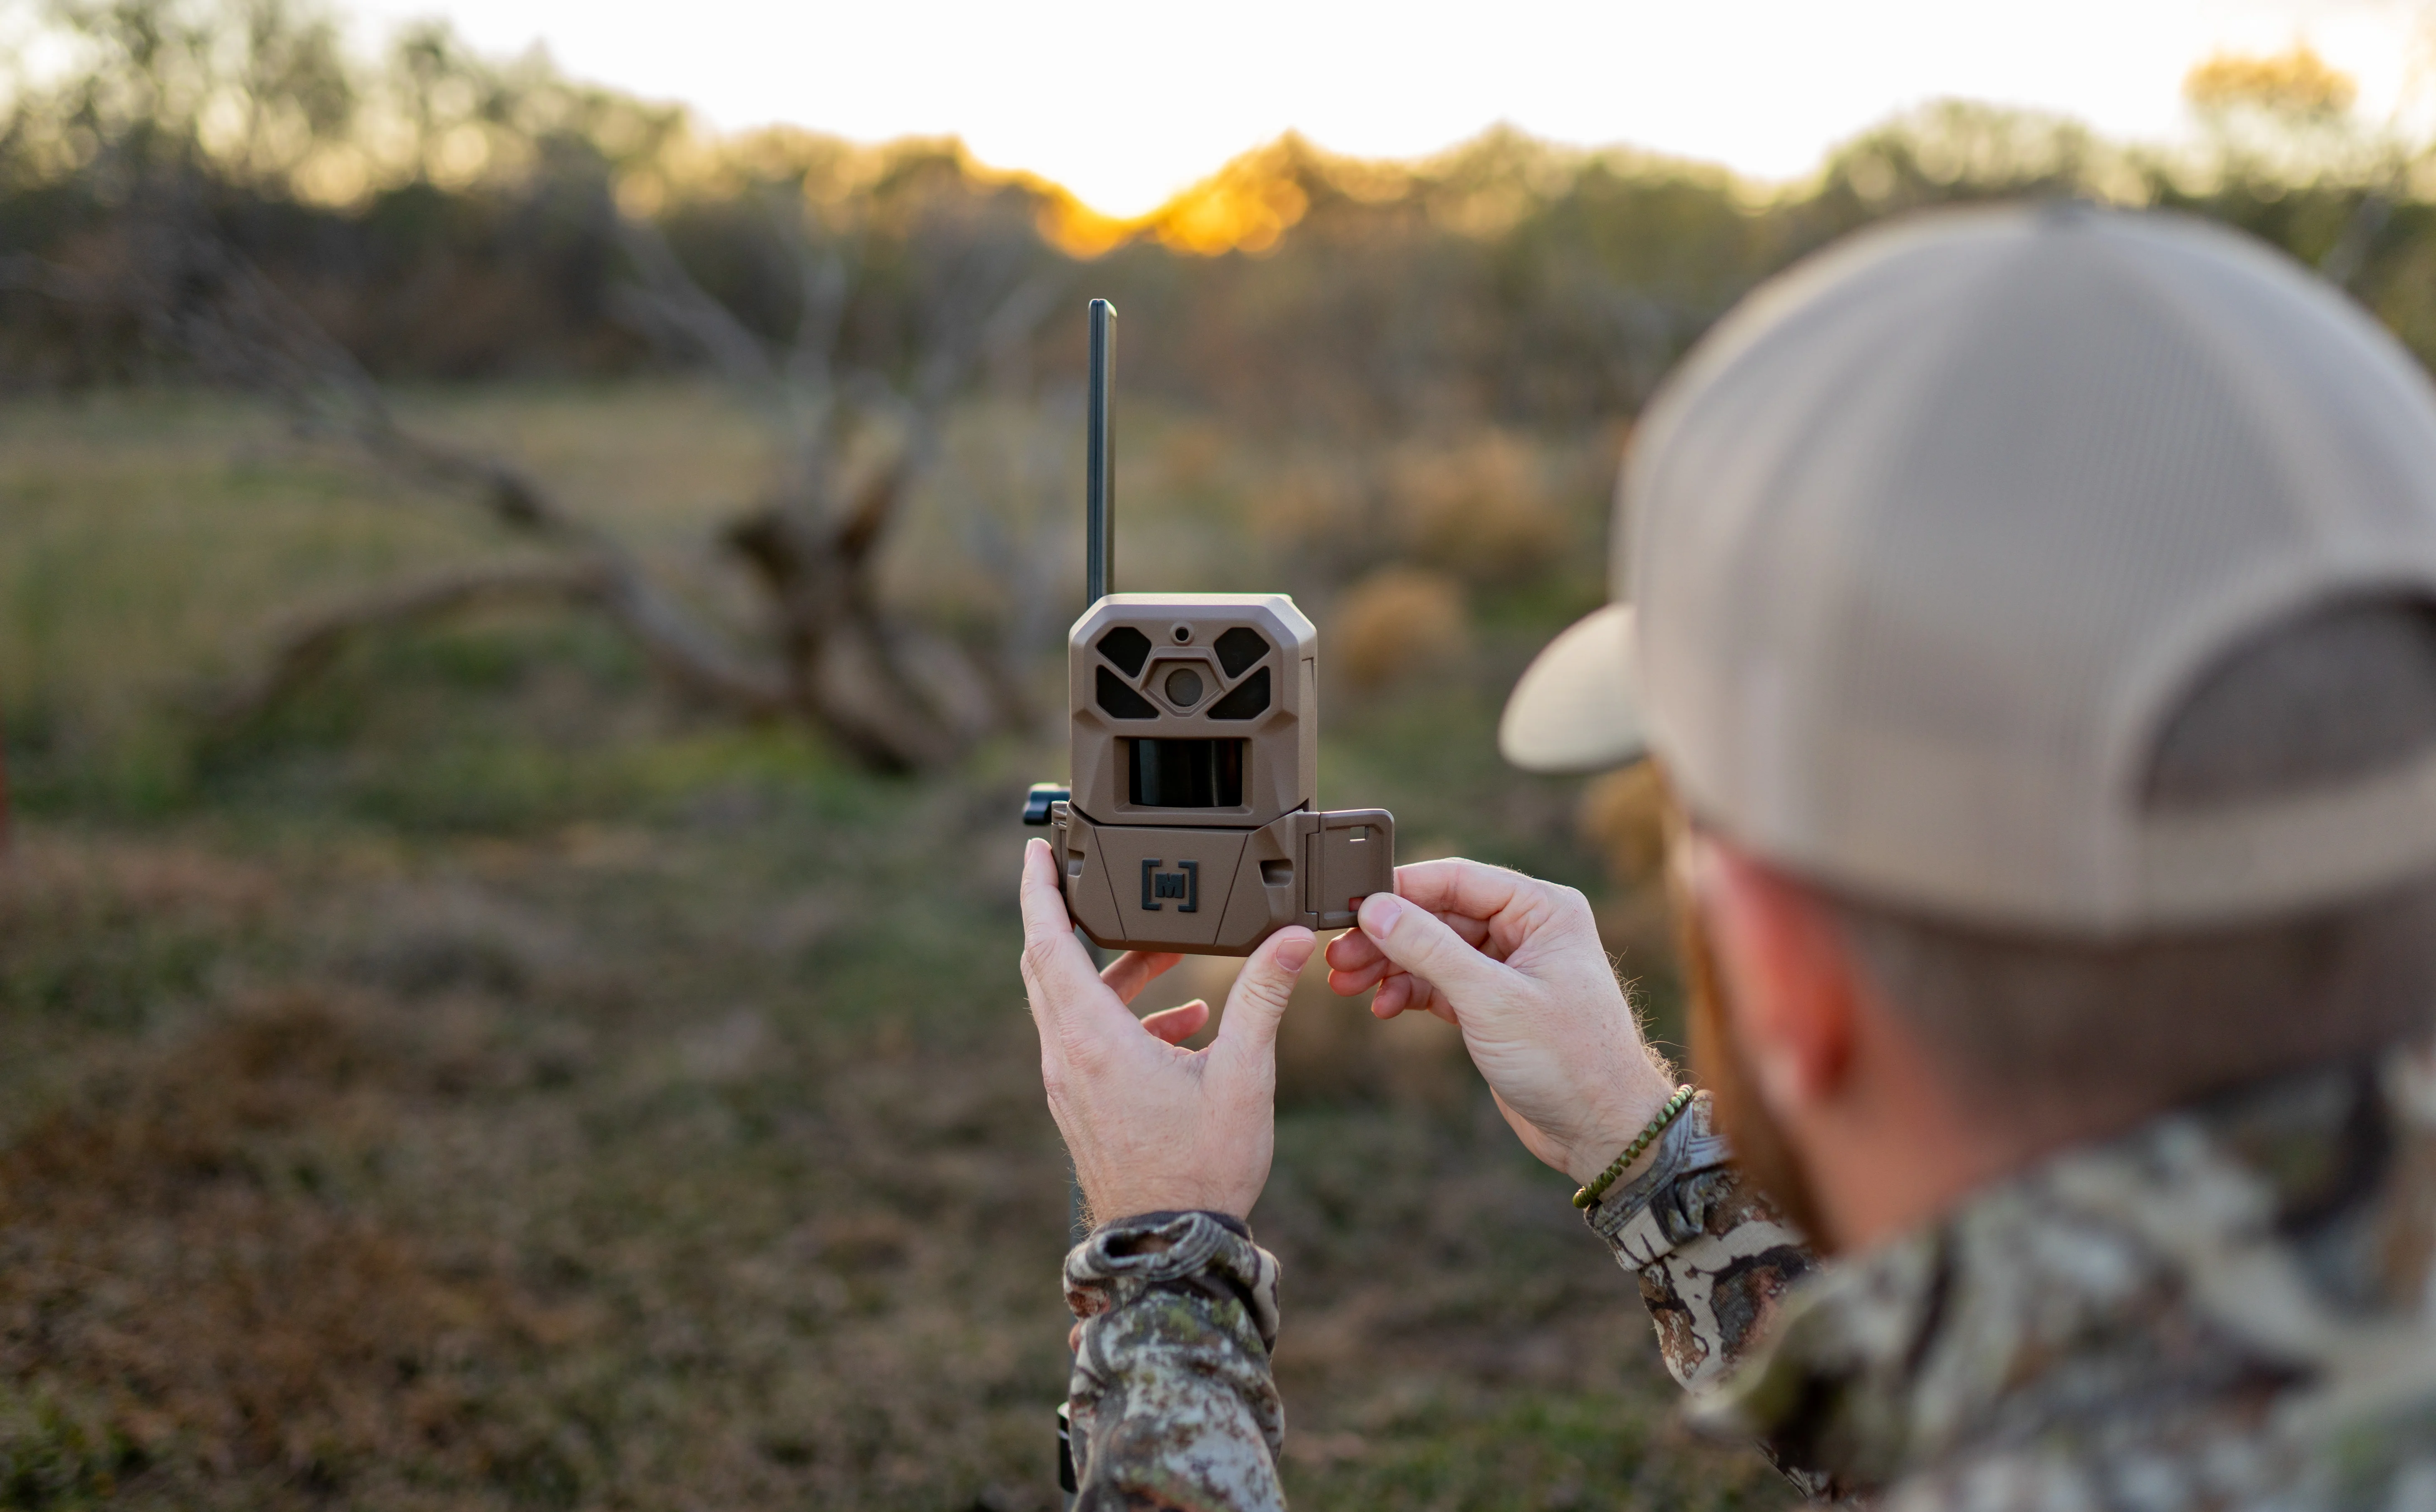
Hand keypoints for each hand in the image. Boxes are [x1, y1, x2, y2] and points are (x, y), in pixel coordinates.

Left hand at [1018, 837, 1315, 1223]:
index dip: (1038, 890)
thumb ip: (1263, 999)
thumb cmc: (1204, 1169)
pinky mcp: (1080, 1107)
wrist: (1171, 1250)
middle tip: (1093, 880)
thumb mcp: (1244, 1076)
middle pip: (1047, 965)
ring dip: (1114, 972)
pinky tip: (1182, 1027)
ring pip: (1069, 1003)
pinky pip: (1087, 1040)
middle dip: (1071, 918)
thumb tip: (1290, 939)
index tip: (1036, 848)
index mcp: (1093, 1039)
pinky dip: (1122, 1017)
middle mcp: (1066, 1057)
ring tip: (1171, 959)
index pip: (1047, 943)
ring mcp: (1068, 1085)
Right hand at [1324, 858, 1675, 1184]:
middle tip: (1338, 955)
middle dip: (1388, 935)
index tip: (1351, 905)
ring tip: (1346, 983)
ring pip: (1434, 951)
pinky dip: (1410, 992)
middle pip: (1438, 915)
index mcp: (1542, 909)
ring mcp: (1510, 968)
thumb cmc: (1570, 1061)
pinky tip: (1383, 1007)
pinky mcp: (1495, 1005)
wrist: (1602, 1131)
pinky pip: (1440, 984)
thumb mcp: (1491, 999)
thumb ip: (1429, 949)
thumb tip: (1376, 908)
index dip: (1401, 890)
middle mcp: (1527, 931)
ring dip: (1391, 965)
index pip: (1457, 879)